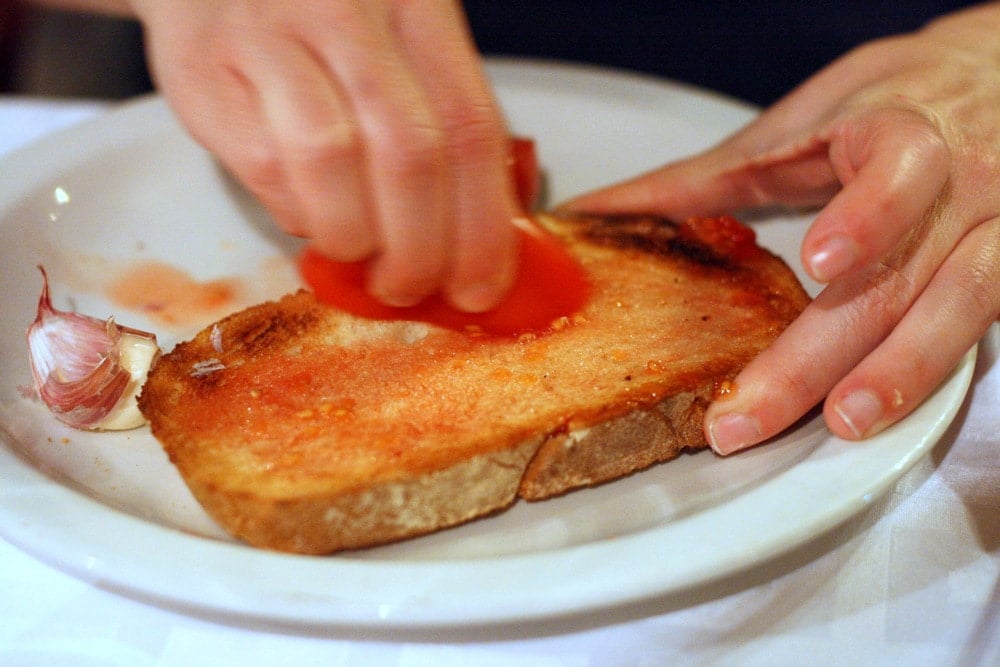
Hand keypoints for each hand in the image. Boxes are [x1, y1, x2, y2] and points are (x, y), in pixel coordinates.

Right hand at [127, 0, 518, 310]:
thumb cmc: (324, 25)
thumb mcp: (400, 46)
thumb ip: (441, 124)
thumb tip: (479, 244)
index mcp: (417, 5)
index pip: (469, 128)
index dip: (482, 225)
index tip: (481, 286)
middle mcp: (347, 11)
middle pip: (409, 153)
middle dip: (419, 249)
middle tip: (412, 287)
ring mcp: (271, 35)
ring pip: (333, 161)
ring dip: (354, 236)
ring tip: (358, 254)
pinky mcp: (206, 71)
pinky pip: (264, 166)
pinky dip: (296, 213)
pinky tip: (307, 213)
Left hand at [563, 4, 999, 452]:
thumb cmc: (892, 100)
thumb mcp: (794, 125)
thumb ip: (700, 179)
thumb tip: (595, 213)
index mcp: (899, 134)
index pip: (897, 168)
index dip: (865, 215)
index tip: (820, 261)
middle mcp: (960, 186)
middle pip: (899, 277)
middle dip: (821, 354)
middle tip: (749, 409)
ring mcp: (997, 231)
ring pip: (957, 311)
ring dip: (897, 374)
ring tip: (839, 424)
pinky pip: (979, 329)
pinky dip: (928, 372)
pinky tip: (883, 410)